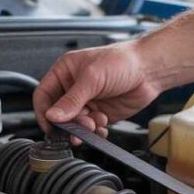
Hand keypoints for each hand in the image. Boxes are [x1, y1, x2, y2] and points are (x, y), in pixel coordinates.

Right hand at [34, 41, 162, 142]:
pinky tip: (102, 127)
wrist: (150, 69)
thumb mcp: (92, 79)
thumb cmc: (122, 61)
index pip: (44, 94)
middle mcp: (74, 87)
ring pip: (75, 123)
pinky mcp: (101, 113)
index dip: (44, 111)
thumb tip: (53, 116)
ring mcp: (88, 101)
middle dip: (68, 123)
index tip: (50, 125)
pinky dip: (94, 132)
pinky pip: (90, 129)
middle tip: (77, 128)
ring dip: (83, 128)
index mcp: (65, 71)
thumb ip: (71, 100)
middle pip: (59, 113)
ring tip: (94, 124)